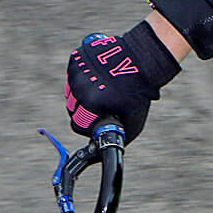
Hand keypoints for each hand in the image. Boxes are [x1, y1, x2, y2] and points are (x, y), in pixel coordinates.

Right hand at [64, 20, 179, 141]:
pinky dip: (82, 79)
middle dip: (84, 110)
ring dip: (82, 94)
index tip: (99, 119)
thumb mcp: (131, 123)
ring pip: (71, 93)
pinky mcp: (76, 59)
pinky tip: (98, 77)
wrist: (141, 60)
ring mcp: (77, 71)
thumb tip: (101, 153)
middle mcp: (81, 87)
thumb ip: (116, 139)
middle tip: (102, 103)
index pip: (77, 125)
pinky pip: (73, 77)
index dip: (89, 125)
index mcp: (91, 103)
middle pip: (72, 109)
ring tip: (101, 89)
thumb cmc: (138, 93)